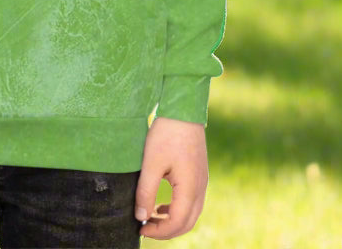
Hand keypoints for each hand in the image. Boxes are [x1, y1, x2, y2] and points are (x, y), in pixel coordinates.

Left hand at [134, 117, 207, 239]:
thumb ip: (146, 192)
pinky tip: (162, 205)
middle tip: (145, 227)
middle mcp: (200, 188)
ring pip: (191, 213)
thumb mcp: (151, 163)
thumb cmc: (167, 134)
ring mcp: (202, 181)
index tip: (140, 228)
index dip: (158, 232)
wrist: (183, 109)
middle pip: (187, 223)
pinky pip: (192, 201)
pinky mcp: (199, 174)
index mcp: (190, 188)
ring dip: (172, 220)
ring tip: (151, 217)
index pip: (176, 223)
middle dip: (166, 230)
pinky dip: (178, 209)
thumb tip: (140, 216)